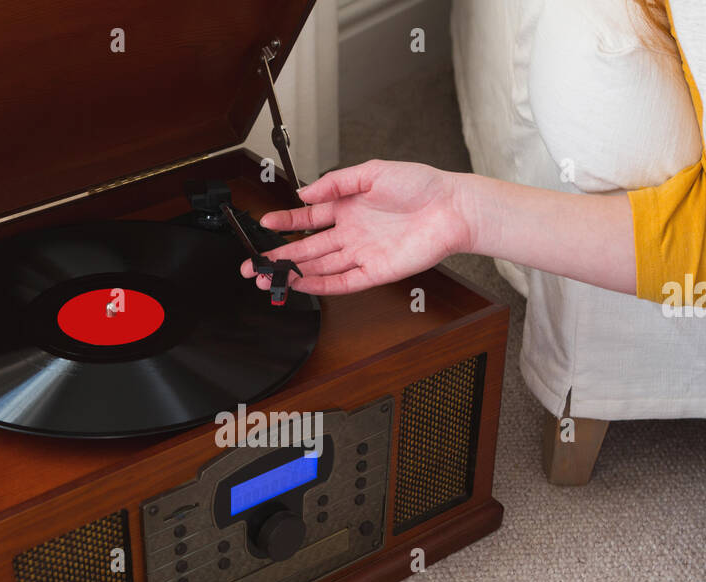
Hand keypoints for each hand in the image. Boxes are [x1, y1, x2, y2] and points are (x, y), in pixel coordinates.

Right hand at [240, 159, 473, 295]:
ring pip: (319, 267)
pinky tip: (302, 285)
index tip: (264, 224)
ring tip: (268, 277)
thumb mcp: (371, 172)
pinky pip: (342, 283)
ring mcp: (361, 254)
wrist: (451, 208)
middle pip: (307, 248)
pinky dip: (321, 286)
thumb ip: (335, 183)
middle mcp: (351, 233)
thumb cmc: (421, 185)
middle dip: (278, 255)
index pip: (307, 219)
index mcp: (348, 207)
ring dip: (293, 273)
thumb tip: (304, 195)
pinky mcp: (374, 272)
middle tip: (254, 263)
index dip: (284, 222)